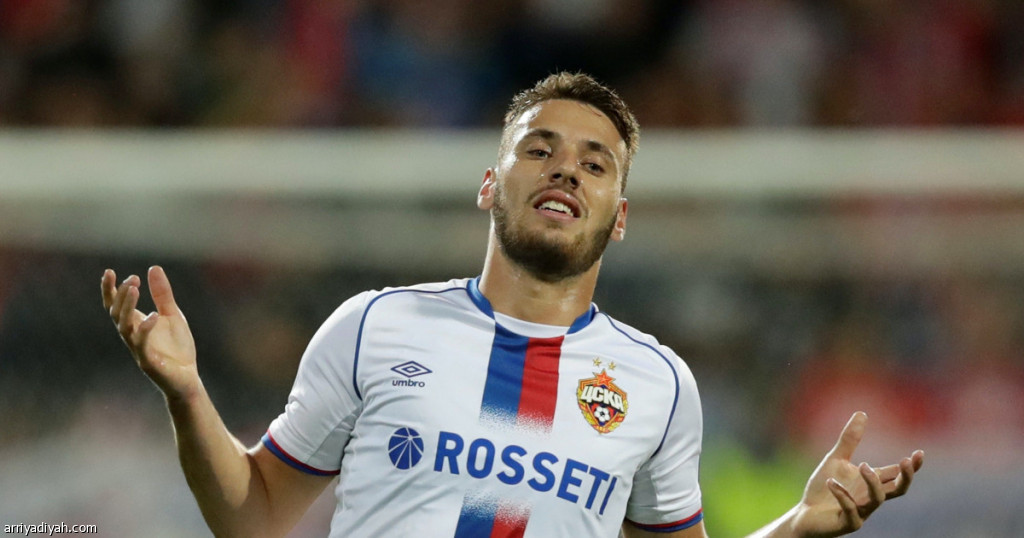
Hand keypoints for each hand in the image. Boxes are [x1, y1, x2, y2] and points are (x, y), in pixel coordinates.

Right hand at [102, 266, 199, 399]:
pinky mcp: (148, 362)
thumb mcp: (172, 315)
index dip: (109, 290)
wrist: (187, 378)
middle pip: (117, 313)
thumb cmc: (177, 348)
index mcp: (135, 324)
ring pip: (124, 327)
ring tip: (135, 290)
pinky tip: (153, 315)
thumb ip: (162, 294)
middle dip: (122, 295)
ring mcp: (138, 349)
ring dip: (127, 308)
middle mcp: (132, 336)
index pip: (115, 305)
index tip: (109, 272)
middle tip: (133, 279)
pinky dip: (145, 329)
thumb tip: (153, 268)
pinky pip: (142, 345)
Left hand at [792, 412, 923, 536]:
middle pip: (898, 489)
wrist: (804, 514)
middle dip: (906, 476)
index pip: (897, 474)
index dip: (910, 466)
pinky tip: (830, 483)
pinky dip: (842, 495)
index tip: (919, 453)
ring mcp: (862, 512)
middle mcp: (870, 498)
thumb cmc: (823, 488)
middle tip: (907, 460)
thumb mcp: (836, 459)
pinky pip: (851, 509)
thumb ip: (850, 439)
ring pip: (878, 499)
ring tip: (862, 465)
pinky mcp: (848, 523)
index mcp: (870, 483)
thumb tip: (863, 412)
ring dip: (873, 482)